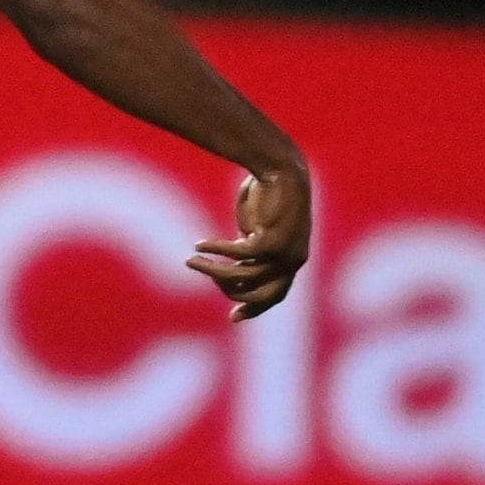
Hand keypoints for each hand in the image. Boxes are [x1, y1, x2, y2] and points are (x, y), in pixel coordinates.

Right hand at [189, 163, 309, 320]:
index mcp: (292, 260)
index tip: (232, 317)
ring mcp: (284, 253)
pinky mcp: (270, 241)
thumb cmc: (268, 193)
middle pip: (260, 295)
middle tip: (206, 276)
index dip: (254, 308)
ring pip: (242, 276)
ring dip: (212, 270)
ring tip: (191, 261)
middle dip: (229, 291)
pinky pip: (236, 254)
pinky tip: (199, 246)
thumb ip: (249, 251)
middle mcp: (293, 262)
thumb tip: (233, 270)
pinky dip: (215, 250)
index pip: (275, 295)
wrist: (281, 167)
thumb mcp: (257, 228)